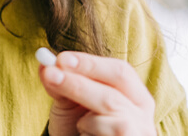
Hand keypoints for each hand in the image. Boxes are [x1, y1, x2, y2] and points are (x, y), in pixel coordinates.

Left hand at [38, 52, 155, 135]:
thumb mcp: (69, 102)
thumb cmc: (79, 127)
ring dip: (86, 120)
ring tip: (80, 126)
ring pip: (113, 120)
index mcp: (135, 95)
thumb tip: (45, 64)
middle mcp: (142, 115)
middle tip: (51, 75)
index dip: (91, 64)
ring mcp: (138, 133)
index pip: (120, 72)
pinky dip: (89, 134)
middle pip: (113, 95)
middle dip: (79, 84)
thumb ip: (60, 82)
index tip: (62, 59)